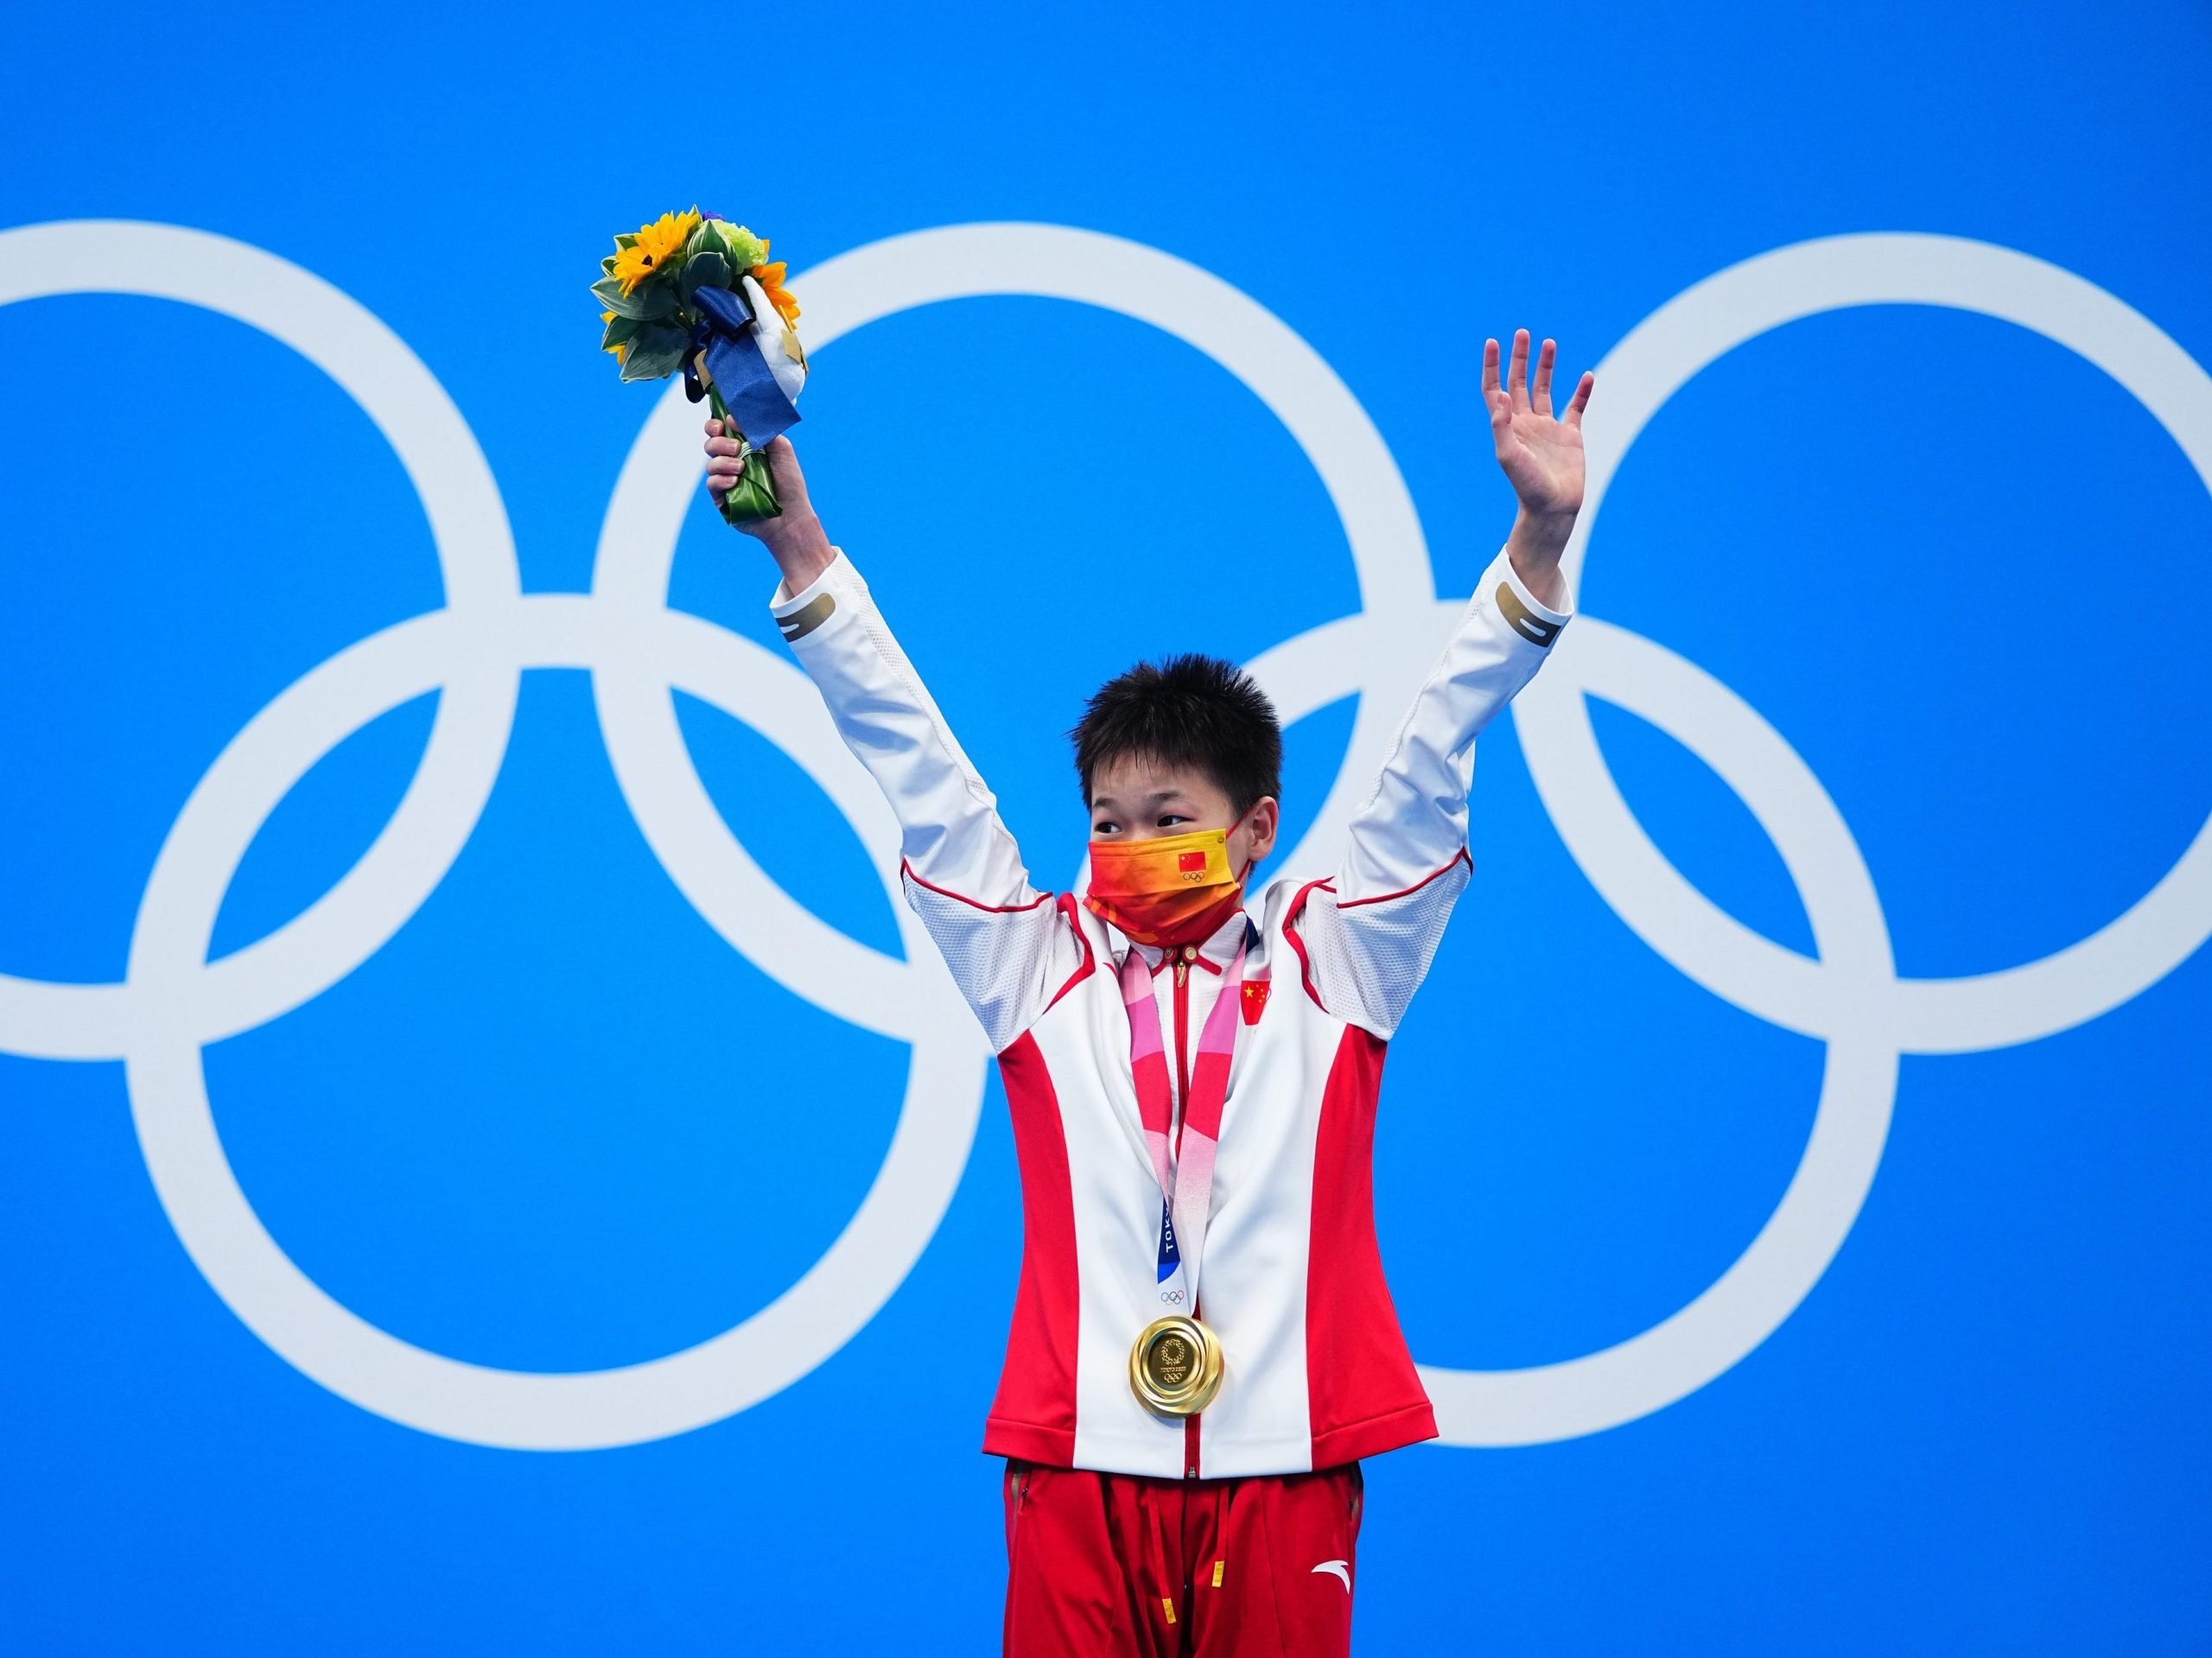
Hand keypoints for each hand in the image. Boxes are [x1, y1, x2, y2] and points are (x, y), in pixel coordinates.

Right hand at [705, 424, 834, 591]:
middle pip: (711, 444)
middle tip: (737, 448)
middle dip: (719, 442)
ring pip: (710, 463)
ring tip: (741, 468)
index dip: (715, 424)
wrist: (791, 516)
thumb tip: (734, 418)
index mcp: (745, 447)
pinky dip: (721, 479)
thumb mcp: (782, 450)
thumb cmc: (789, 483)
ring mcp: (726, 480)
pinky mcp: (722, 499)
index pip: (721, 430)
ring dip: (723, 461)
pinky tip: (734, 482)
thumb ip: (762, 430)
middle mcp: (733, 462)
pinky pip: (712, 484)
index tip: (722, 424)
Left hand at [1483, 330, 1593, 606]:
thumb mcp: (1509, 456)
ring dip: (1546, 367)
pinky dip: (1582, 392)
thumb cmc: (1527, 486)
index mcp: (1508, 426)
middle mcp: (1526, 423)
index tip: (1493, 342)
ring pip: (1546, 389)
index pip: (1495, 390)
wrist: (1553, 509)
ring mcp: (1548, 428)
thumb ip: (1502, 426)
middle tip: (1522, 333)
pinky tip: (1587, 376)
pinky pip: (1576, 407)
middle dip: (1519, 358)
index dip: (1493, 367)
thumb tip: (1499, 396)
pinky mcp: (1571, 435)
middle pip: (1519, 383)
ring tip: (1549, 343)